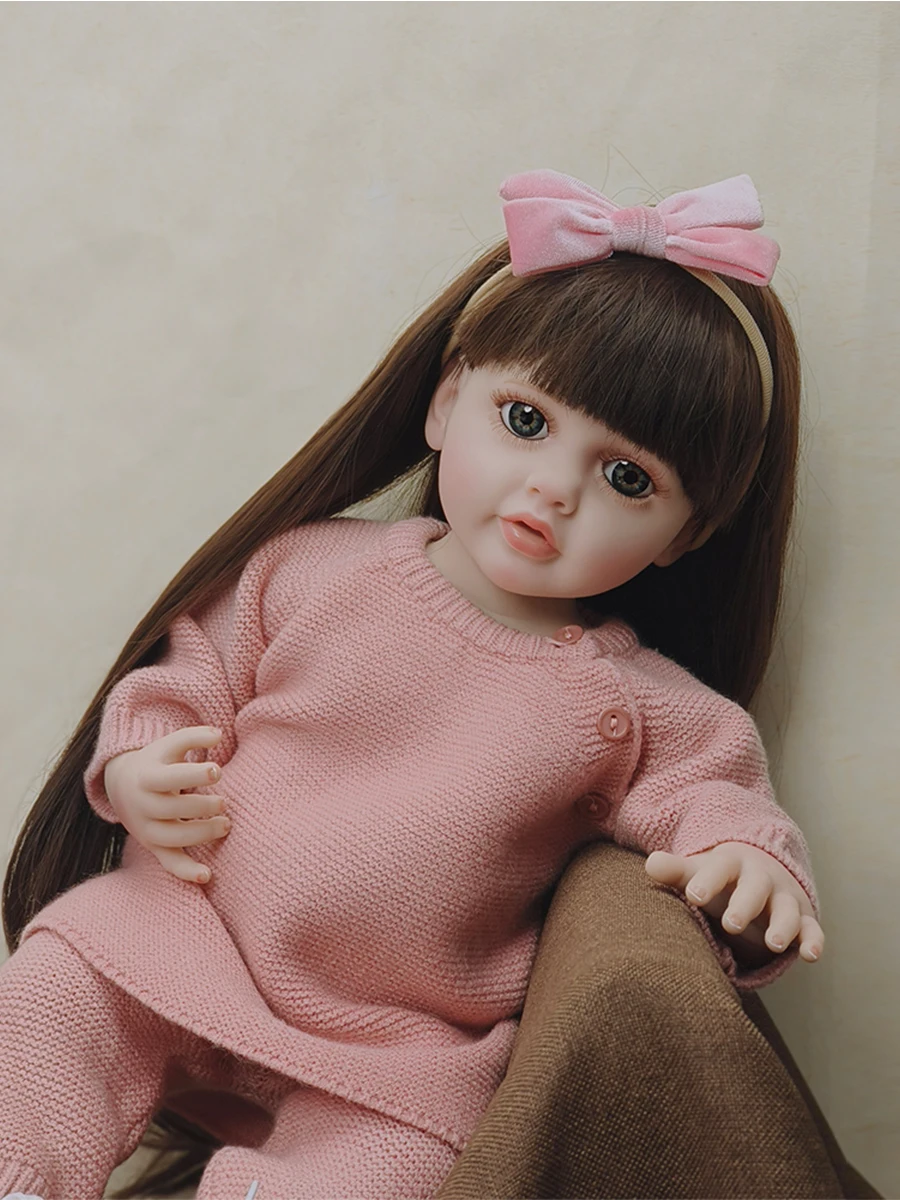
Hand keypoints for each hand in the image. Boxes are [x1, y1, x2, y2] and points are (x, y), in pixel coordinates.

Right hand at [103, 726, 230, 883]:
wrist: (122, 785)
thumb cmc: (157, 762)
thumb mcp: (169, 745)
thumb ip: (193, 736)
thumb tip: (219, 734)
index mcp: (147, 777)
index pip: (169, 778)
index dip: (194, 775)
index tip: (218, 770)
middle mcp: (143, 805)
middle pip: (172, 810)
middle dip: (202, 807)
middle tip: (224, 803)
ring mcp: (147, 829)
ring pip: (173, 837)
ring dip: (201, 834)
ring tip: (226, 824)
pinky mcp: (154, 846)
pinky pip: (169, 862)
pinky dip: (186, 871)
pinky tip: (207, 875)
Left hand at [645, 842, 824, 963]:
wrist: (761, 870)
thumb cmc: (720, 879)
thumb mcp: (699, 872)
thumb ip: (675, 871)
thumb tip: (651, 864)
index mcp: (731, 863)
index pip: (719, 869)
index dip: (707, 880)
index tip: (693, 895)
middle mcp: (760, 878)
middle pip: (755, 888)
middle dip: (745, 904)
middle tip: (730, 923)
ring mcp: (783, 898)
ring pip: (786, 909)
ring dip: (782, 925)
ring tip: (773, 944)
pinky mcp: (802, 918)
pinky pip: (811, 929)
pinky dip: (813, 941)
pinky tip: (810, 956)